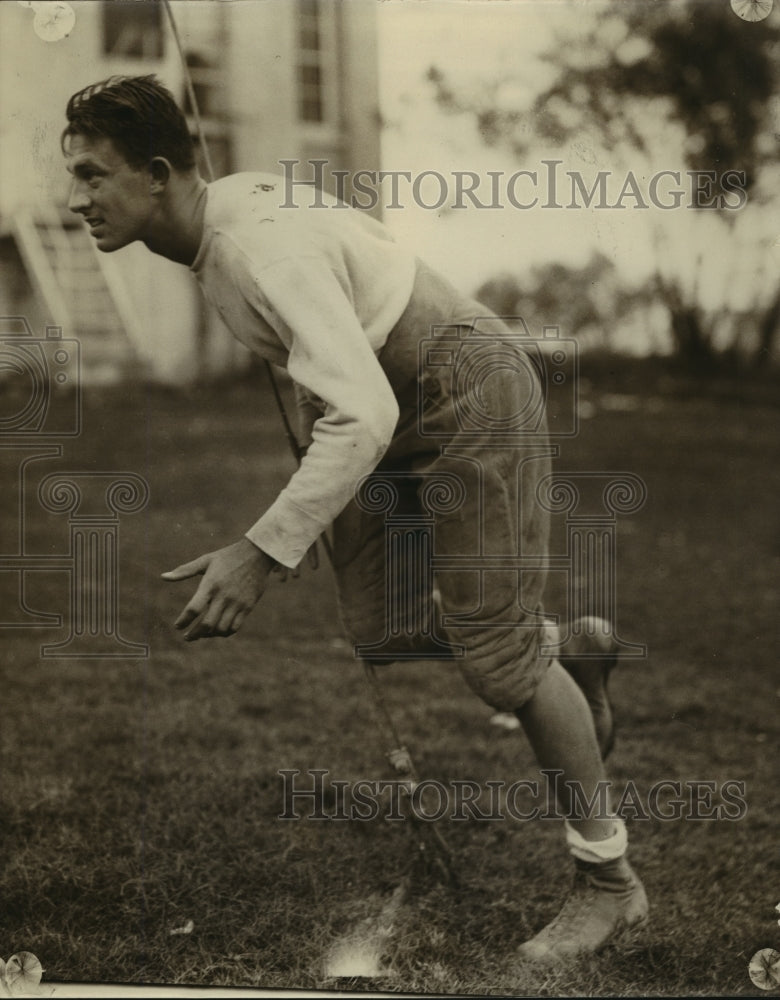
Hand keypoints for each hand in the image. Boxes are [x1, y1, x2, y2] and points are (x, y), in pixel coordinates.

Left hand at [161, 538, 275, 640]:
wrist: (258, 554)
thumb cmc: (228, 556)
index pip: (194, 608)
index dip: (183, 620)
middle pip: (206, 624)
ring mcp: (237, 602)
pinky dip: (224, 632)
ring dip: (209, 634)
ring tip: (203, 634)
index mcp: (210, 584)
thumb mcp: (205, 560)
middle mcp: (224, 596)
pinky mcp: (248, 606)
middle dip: (194, 634)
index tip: (178, 626)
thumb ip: (184, 570)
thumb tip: (163, 577)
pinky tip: (218, 630)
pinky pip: (235, 627)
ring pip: (221, 629)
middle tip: (187, 637)